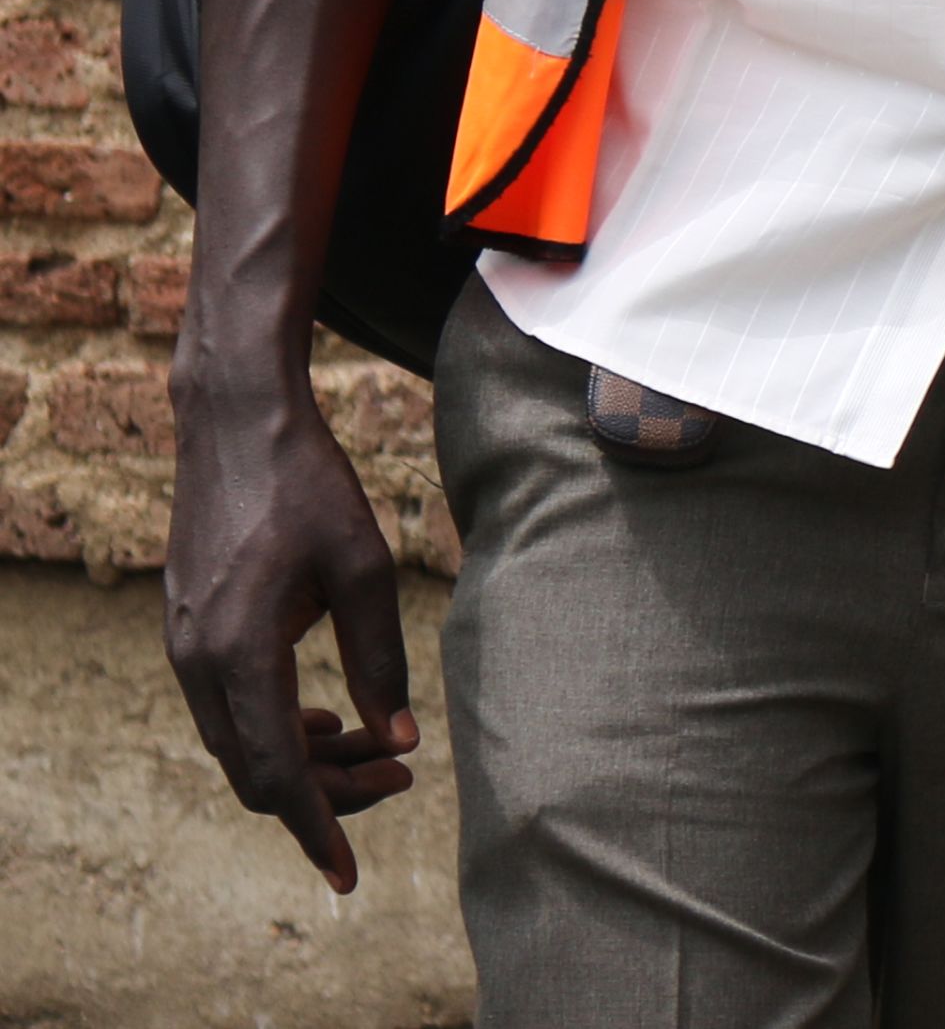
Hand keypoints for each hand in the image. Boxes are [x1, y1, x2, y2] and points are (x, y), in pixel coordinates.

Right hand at [163, 370, 418, 892]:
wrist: (236, 426)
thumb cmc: (309, 485)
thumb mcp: (365, 566)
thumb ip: (381, 655)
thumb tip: (400, 736)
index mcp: (239, 651)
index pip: (278, 772)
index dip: (318, 826)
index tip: (349, 875)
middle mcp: (197, 661)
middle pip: (257, 771)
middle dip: (328, 792)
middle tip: (404, 781)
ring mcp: (184, 648)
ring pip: (240, 744)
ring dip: (307, 759)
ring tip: (383, 751)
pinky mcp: (189, 633)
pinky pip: (228, 710)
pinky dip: (277, 728)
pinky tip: (328, 718)